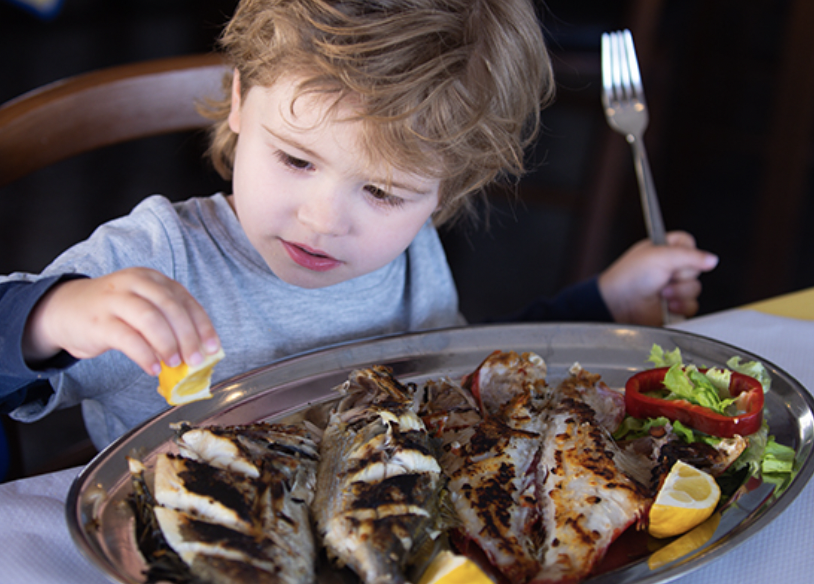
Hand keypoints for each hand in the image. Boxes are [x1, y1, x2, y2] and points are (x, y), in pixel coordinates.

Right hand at [22, 267, 220, 375]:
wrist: (64, 310)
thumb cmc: (113, 313)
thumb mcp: (142, 308)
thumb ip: (167, 323)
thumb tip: (197, 352)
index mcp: (152, 279)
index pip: (184, 300)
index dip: (202, 325)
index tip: (213, 347)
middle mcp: (135, 283)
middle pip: (170, 307)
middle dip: (188, 336)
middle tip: (196, 359)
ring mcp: (115, 299)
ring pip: (150, 319)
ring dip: (167, 344)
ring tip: (175, 363)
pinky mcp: (99, 320)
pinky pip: (127, 338)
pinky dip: (144, 355)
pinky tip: (153, 368)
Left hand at [597, 231, 718, 325]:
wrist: (619, 305)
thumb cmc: (630, 277)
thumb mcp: (660, 257)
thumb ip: (690, 256)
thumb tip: (712, 260)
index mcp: (663, 249)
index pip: (688, 242)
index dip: (687, 251)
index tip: (675, 257)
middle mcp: (669, 267)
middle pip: (696, 268)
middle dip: (682, 275)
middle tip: (664, 277)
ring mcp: (672, 287)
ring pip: (695, 288)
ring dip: (680, 292)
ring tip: (662, 293)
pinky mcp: (673, 306)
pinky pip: (692, 306)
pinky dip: (681, 306)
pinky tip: (667, 305)